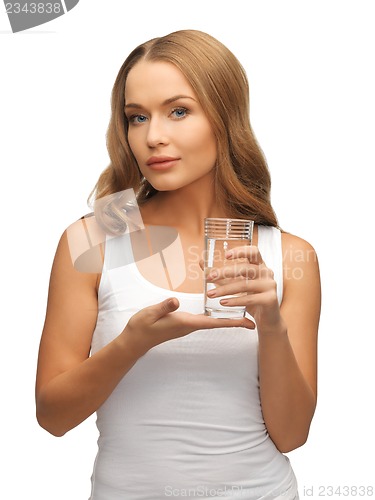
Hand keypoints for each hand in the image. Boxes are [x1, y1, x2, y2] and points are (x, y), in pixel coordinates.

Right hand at [123, 297, 254, 355]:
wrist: (134, 340)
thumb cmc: (142, 327)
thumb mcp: (150, 313)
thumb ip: (164, 307)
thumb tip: (176, 301)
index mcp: (186, 323)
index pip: (213, 323)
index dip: (232, 322)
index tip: (248, 323)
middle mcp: (190, 325)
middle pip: (218, 322)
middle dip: (235, 320)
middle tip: (254, 317)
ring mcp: (187, 324)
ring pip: (212, 320)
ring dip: (227, 316)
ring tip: (242, 310)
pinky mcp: (183, 322)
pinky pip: (204, 318)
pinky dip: (215, 313)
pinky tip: (219, 307)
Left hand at [204, 246, 285, 334]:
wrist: (267, 319)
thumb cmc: (251, 299)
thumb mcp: (235, 284)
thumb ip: (221, 275)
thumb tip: (202, 263)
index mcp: (260, 265)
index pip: (253, 251)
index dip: (241, 251)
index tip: (226, 255)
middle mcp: (267, 273)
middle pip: (245, 268)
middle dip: (225, 272)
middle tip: (209, 277)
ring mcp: (270, 286)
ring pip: (245, 285)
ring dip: (225, 290)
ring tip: (211, 294)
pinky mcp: (270, 299)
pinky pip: (249, 299)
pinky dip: (235, 301)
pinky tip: (223, 302)